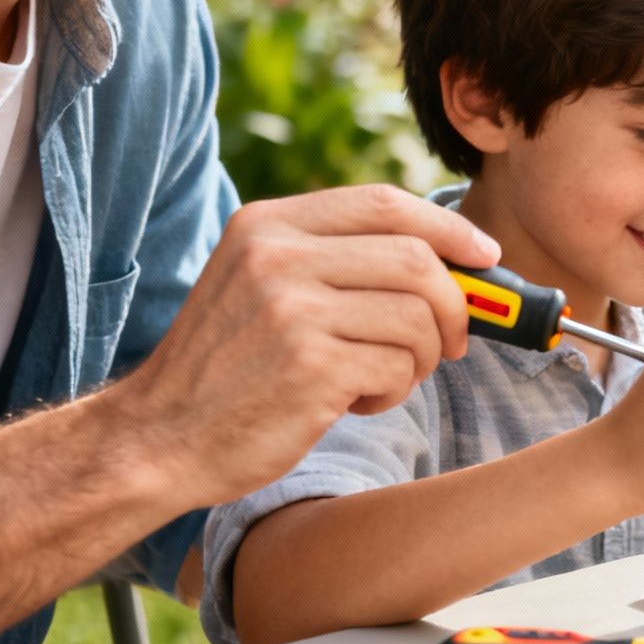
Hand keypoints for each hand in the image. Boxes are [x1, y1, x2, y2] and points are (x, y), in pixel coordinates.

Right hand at [114, 185, 500, 506]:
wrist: (158, 439)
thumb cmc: (229, 367)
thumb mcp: (262, 284)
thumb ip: (336, 259)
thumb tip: (452, 258)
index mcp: (268, 225)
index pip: (386, 203)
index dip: (449, 228)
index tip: (485, 256)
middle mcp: (277, 256)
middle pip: (417, 260)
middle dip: (453, 305)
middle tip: (451, 342)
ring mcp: (292, 310)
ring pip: (417, 316)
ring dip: (422, 356)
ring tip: (383, 377)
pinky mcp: (310, 366)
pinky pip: (399, 366)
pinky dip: (394, 389)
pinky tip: (355, 401)